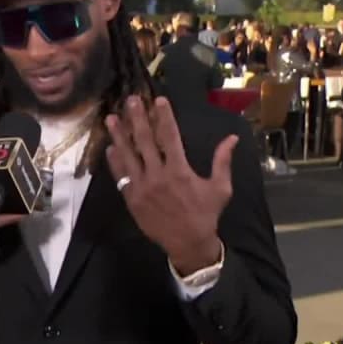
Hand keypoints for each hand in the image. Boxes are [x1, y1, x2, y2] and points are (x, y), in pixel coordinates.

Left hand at [105, 96, 237, 275]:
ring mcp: (142, 187)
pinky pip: (120, 176)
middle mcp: (158, 175)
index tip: (158, 100)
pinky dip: (115, 161)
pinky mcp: (132, 198)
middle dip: (137, 118)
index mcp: (180, 170)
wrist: (188, 243)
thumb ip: (222, 160)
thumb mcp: (220, 187)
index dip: (164, 116)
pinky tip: (110, 148)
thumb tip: (232, 138)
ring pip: (127, 156)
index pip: (170, 136)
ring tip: (110, 119)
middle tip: (131, 100)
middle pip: (144, 140)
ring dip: (118, 136)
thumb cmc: (206, 214)